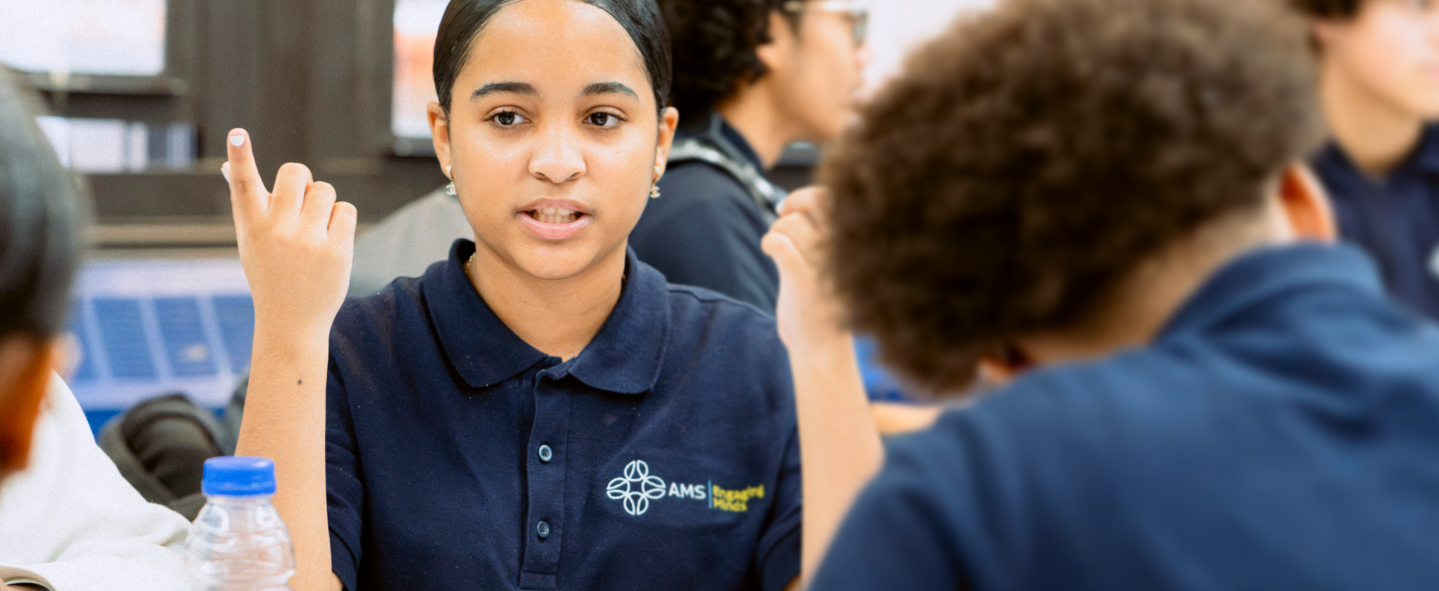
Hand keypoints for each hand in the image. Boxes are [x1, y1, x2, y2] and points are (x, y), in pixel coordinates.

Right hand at [224, 129, 356, 338]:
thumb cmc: (269, 273)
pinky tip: (331, 240)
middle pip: (297, 173)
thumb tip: (233, 163)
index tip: (237, 133)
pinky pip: (346, 210)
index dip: (240, 156)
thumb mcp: (251, 241)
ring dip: (323, 202)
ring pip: (325, 190)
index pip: (244, 184)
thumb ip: (248, 203)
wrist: (291, 320)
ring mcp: (309, 241)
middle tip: (300, 201)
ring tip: (315, 227)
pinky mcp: (336, 251)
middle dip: (302, 180)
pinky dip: (341, 220)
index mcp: (253, 226)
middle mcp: (278, 231)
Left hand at [762, 187, 849, 354]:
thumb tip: (797, 205)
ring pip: (792, 224)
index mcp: (854, 245)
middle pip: (817, 203)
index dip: (810, 196)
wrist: (823, 348)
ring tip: (777, 247)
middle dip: (794, 203)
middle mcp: (843, 251)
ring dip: (776, 230)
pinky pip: (780, 245)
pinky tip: (769, 252)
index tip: (793, 208)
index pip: (837, 199)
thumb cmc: (824, 302)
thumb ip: (824, 236)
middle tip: (782, 215)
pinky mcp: (803, 283)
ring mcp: (824, 267)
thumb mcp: (833, 265)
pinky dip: (769, 242)